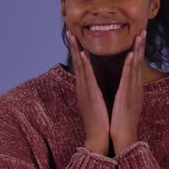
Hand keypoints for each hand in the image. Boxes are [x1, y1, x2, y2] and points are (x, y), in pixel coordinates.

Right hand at [66, 30, 109, 155]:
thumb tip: (94, 84)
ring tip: (72, 37)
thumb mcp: (95, 102)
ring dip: (75, 50)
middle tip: (68, 31)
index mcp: (85, 88)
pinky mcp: (89, 94)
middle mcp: (82, 87)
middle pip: (76, 63)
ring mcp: (84, 90)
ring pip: (79, 67)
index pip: (80, 66)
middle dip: (72, 47)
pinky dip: (84, 64)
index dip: (76, 51)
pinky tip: (82, 54)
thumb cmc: (99, 121)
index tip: (74, 38)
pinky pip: (86, 76)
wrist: (98, 137)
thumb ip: (93, 92)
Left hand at [110, 30, 145, 154]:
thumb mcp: (125, 103)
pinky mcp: (127, 96)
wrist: (124, 138)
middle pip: (139, 62)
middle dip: (141, 46)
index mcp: (133, 88)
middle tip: (144, 29)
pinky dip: (130, 66)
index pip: (136, 66)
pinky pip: (129, 79)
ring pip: (136, 67)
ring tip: (140, 35)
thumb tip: (125, 85)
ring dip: (138, 50)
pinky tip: (131, 55)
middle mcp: (135, 87)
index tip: (139, 37)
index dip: (139, 51)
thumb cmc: (122, 122)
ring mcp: (133, 91)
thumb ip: (126, 92)